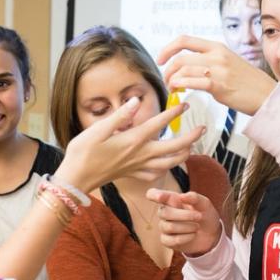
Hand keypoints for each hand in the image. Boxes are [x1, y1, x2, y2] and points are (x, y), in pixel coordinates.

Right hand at [56, 97, 203, 191]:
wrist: (76, 179)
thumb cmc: (83, 153)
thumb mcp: (98, 129)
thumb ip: (120, 115)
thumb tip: (136, 100)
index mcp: (133, 140)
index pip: (159, 124)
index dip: (173, 113)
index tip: (186, 104)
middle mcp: (140, 155)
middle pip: (174, 148)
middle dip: (191, 137)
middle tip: (203, 128)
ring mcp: (138, 166)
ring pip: (170, 163)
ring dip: (184, 154)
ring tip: (192, 146)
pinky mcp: (133, 174)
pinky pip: (157, 173)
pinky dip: (168, 168)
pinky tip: (169, 164)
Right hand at [146, 189, 222, 255]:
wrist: (212, 234)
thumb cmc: (205, 215)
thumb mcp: (204, 204)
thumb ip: (194, 198)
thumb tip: (182, 196)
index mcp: (171, 200)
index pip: (154, 194)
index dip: (154, 195)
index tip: (160, 197)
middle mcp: (165, 212)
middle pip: (164, 212)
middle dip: (184, 215)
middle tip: (199, 216)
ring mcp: (165, 227)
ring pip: (169, 227)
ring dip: (187, 227)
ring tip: (197, 227)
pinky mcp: (167, 241)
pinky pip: (170, 240)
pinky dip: (185, 238)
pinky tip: (193, 235)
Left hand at [157, 35, 275, 114]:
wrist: (267, 95)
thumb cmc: (248, 83)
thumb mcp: (229, 62)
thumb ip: (210, 61)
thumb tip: (189, 69)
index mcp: (217, 47)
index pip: (185, 40)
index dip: (167, 48)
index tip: (160, 59)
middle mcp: (216, 55)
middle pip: (180, 58)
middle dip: (167, 70)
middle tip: (166, 81)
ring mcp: (218, 70)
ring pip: (183, 71)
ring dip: (172, 81)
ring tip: (173, 89)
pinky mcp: (219, 85)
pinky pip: (192, 82)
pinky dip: (180, 86)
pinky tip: (178, 91)